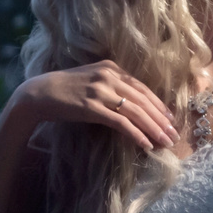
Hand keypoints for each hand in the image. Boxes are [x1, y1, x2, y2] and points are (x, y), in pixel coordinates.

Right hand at [10, 63, 177, 152]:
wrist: (38, 94)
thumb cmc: (64, 91)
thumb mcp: (91, 81)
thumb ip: (110, 86)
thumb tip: (130, 105)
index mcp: (111, 68)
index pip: (142, 88)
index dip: (158, 105)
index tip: (170, 119)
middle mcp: (108, 76)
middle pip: (143, 100)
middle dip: (161, 120)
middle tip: (174, 135)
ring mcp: (100, 91)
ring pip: (136, 111)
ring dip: (154, 129)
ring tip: (165, 143)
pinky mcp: (92, 107)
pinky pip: (121, 122)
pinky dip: (136, 134)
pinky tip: (145, 144)